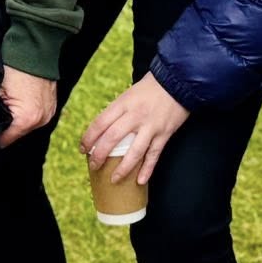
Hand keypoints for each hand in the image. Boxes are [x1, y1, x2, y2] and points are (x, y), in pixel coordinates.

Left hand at [0, 66, 56, 147]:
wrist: (34, 46)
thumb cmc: (13, 65)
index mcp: (27, 119)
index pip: (4, 140)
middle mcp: (42, 119)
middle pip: (16, 133)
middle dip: (5, 125)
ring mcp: (49, 112)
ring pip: (26, 125)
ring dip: (16, 118)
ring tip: (8, 102)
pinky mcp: (52, 105)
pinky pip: (36, 115)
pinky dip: (27, 111)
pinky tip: (19, 99)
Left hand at [82, 71, 189, 186]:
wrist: (178, 81)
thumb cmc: (151, 87)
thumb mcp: (129, 93)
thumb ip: (118, 110)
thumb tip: (104, 130)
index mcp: (124, 103)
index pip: (100, 123)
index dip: (88, 138)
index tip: (82, 149)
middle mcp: (135, 115)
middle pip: (112, 139)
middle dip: (99, 155)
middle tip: (93, 166)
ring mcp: (150, 126)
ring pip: (133, 152)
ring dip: (122, 169)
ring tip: (113, 179)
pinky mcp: (164, 134)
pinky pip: (154, 155)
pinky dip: (147, 170)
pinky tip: (140, 181)